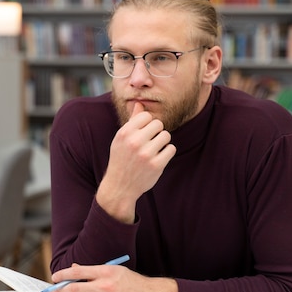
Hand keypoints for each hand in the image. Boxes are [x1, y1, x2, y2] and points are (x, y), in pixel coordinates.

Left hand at [44, 263, 177, 291]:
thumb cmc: (131, 281)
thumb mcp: (113, 269)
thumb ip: (93, 270)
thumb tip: (74, 269)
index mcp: (105, 271)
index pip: (78, 272)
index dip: (63, 274)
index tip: (55, 276)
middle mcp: (104, 286)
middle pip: (74, 289)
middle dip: (58, 291)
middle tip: (49, 291)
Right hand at [96, 102, 175, 222]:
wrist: (119, 187)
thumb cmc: (121, 159)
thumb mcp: (121, 140)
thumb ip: (132, 122)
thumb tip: (140, 104)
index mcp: (124, 133)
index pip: (146, 116)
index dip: (147, 124)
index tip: (144, 133)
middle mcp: (134, 142)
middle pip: (158, 124)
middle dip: (156, 132)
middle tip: (150, 142)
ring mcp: (146, 154)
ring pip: (166, 135)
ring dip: (162, 142)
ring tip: (154, 150)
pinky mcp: (156, 165)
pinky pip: (171, 149)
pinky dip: (167, 153)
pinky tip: (158, 158)